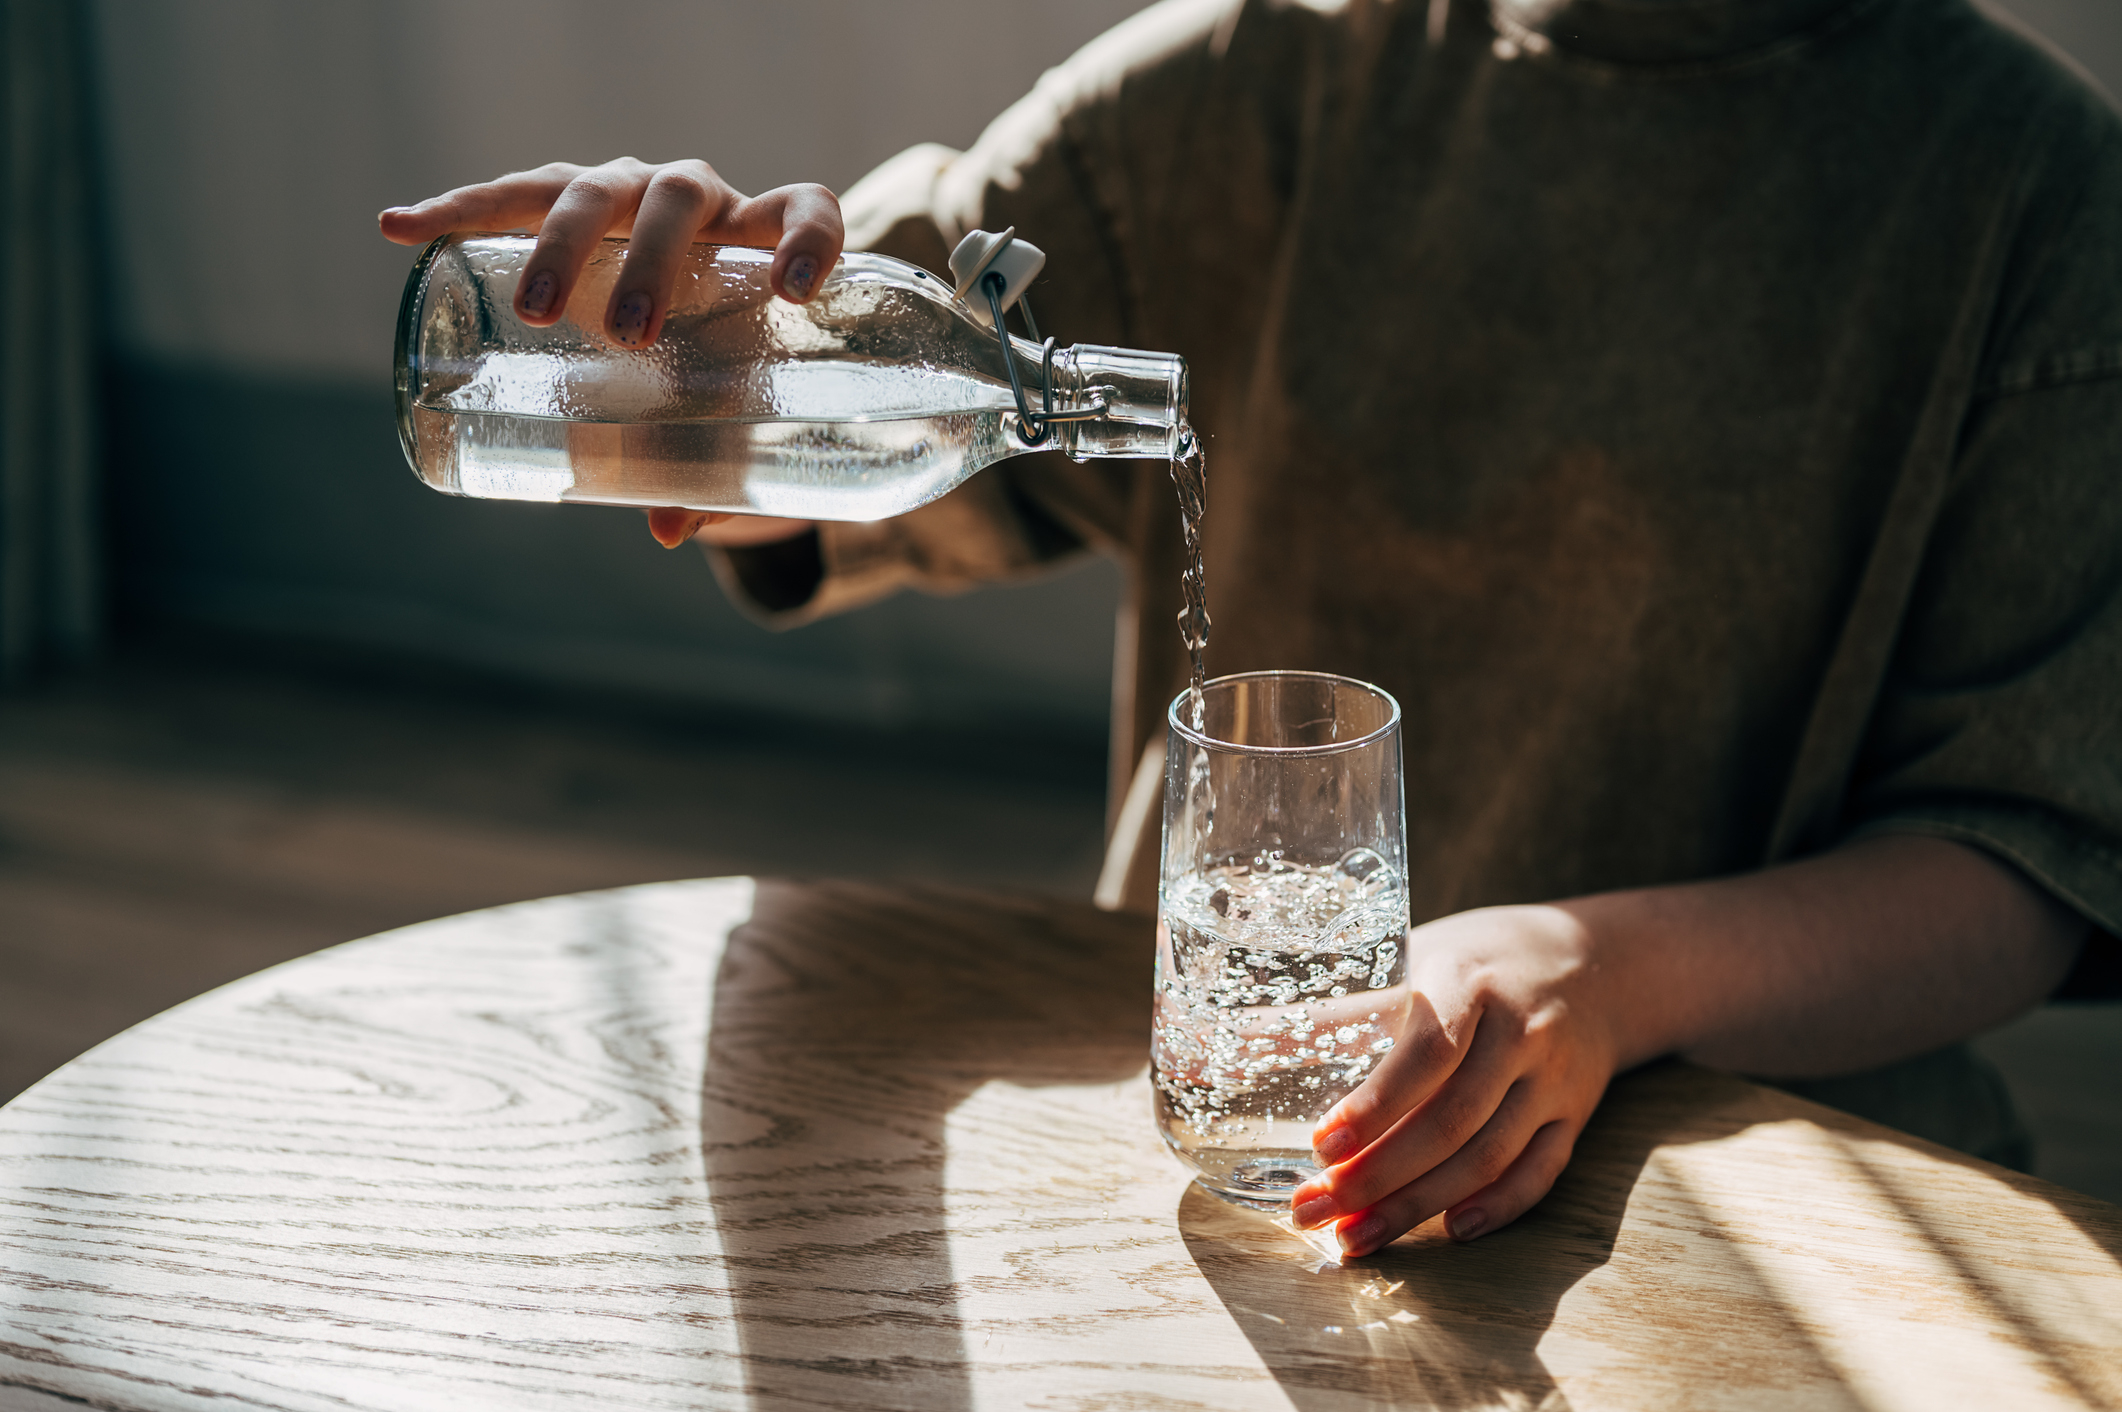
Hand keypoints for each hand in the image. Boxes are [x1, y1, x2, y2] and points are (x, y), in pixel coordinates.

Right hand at [380, 157, 840, 547]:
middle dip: (651, 260)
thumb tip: (669, 528)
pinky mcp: (568, 204)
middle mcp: (702, 203)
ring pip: (594, 190)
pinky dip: (459, 209)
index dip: (811, 240)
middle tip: (633, 335)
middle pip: (677, 199)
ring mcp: (631, 193)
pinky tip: (402, 227)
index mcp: (766, 242)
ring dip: (561, 242)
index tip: (797, 289)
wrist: (689, 332)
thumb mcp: (734, 427)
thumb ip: (717, 475)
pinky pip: (512, 199)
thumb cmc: (729, 379)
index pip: (808, 213)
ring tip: (536, 307)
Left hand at [1289, 904, 1623, 1257]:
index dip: (1375, 1104)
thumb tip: (1219, 1041)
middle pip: (1451, 1121)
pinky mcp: (1574, 1117)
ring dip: (1418, 1206)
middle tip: (1313, 1209)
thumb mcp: (1410, 959)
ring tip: (1353, 1239)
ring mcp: (1554, 1080)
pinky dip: (1497, 1208)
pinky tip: (1448, 1232)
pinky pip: (1541, 1173)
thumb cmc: (1475, 960)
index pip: (1426, 1052)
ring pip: (1488, 1157)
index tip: (1321, 1144)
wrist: (1595, 964)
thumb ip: (1331, 1011)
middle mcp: (1520, 1033)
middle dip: (1378, 1176)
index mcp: (1470, 983)